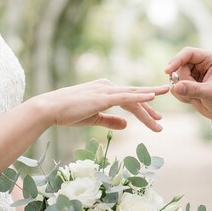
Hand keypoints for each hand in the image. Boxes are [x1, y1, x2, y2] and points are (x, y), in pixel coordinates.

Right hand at [31, 79, 168, 131]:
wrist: (50, 109)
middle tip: (160, 121)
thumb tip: (126, 125)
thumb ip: (110, 120)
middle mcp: (108, 87)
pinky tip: (152, 97)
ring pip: (133, 99)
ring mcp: (106, 90)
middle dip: (149, 111)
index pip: (129, 100)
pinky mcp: (103, 97)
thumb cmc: (68, 113)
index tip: (154, 118)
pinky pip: (125, 97)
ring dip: (148, 110)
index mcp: (106, 90)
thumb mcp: (94, 119)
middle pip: (134, 98)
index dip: (143, 109)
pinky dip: (139, 97)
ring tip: (160, 119)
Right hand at [165, 47, 211, 126]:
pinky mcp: (186, 83)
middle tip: (194, 94)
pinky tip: (193, 100)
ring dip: (182, 91)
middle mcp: (199, 63)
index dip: (176, 60)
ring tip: (197, 98)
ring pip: (175, 78)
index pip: (188, 53)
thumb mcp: (211, 94)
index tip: (167, 71)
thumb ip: (193, 90)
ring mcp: (192, 73)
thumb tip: (175, 87)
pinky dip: (181, 96)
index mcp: (208, 59)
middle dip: (183, 82)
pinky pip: (175, 87)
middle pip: (179, 67)